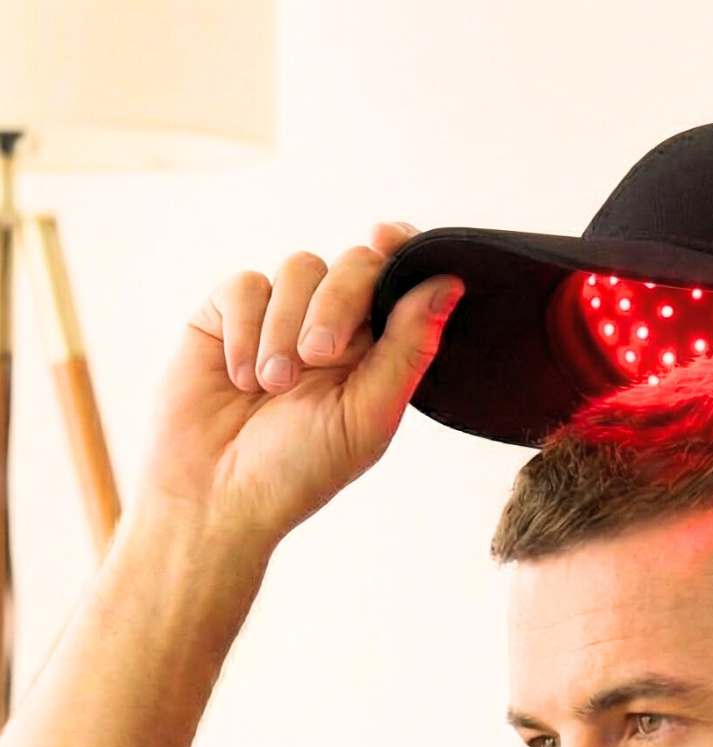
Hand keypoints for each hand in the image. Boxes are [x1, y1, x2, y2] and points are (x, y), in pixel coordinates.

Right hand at [134, 221, 462, 547]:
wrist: (217, 494)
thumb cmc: (300, 469)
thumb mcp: (367, 415)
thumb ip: (408, 348)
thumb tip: (450, 284)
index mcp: (378, 351)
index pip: (399, 279)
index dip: (401, 250)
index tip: (388, 240)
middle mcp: (333, 325)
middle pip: (353, 265)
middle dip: (338, 303)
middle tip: (319, 357)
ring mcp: (279, 315)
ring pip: (299, 268)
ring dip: (287, 327)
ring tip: (274, 386)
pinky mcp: (226, 314)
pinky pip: (245, 286)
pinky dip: (247, 331)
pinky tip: (243, 379)